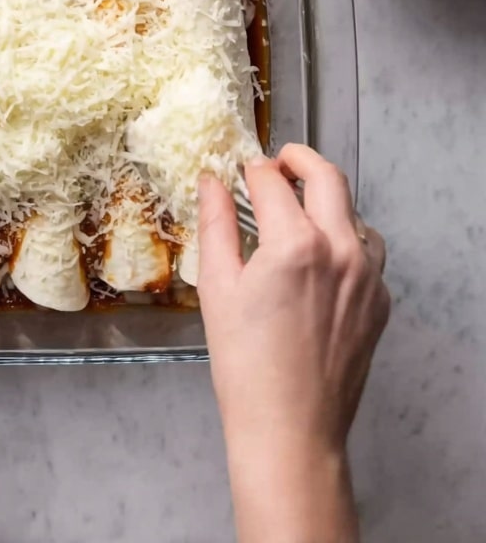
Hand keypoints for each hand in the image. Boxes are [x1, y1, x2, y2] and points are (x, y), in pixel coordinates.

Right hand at [197, 144, 389, 542]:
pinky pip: (368, 253)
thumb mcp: (217, 286)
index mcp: (294, 243)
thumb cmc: (245, 365)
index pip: (272, 180)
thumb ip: (216, 224)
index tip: (241, 171)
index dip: (252, 170)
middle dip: (299, 159)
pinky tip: (319, 260)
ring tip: (299, 214)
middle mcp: (340, 250)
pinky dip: (345, 242)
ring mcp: (367, 277)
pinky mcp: (379, 302)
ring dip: (327, 201)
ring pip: (355, 213)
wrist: (290, 429)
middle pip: (327, 176)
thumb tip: (211, 182)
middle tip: (278, 163)